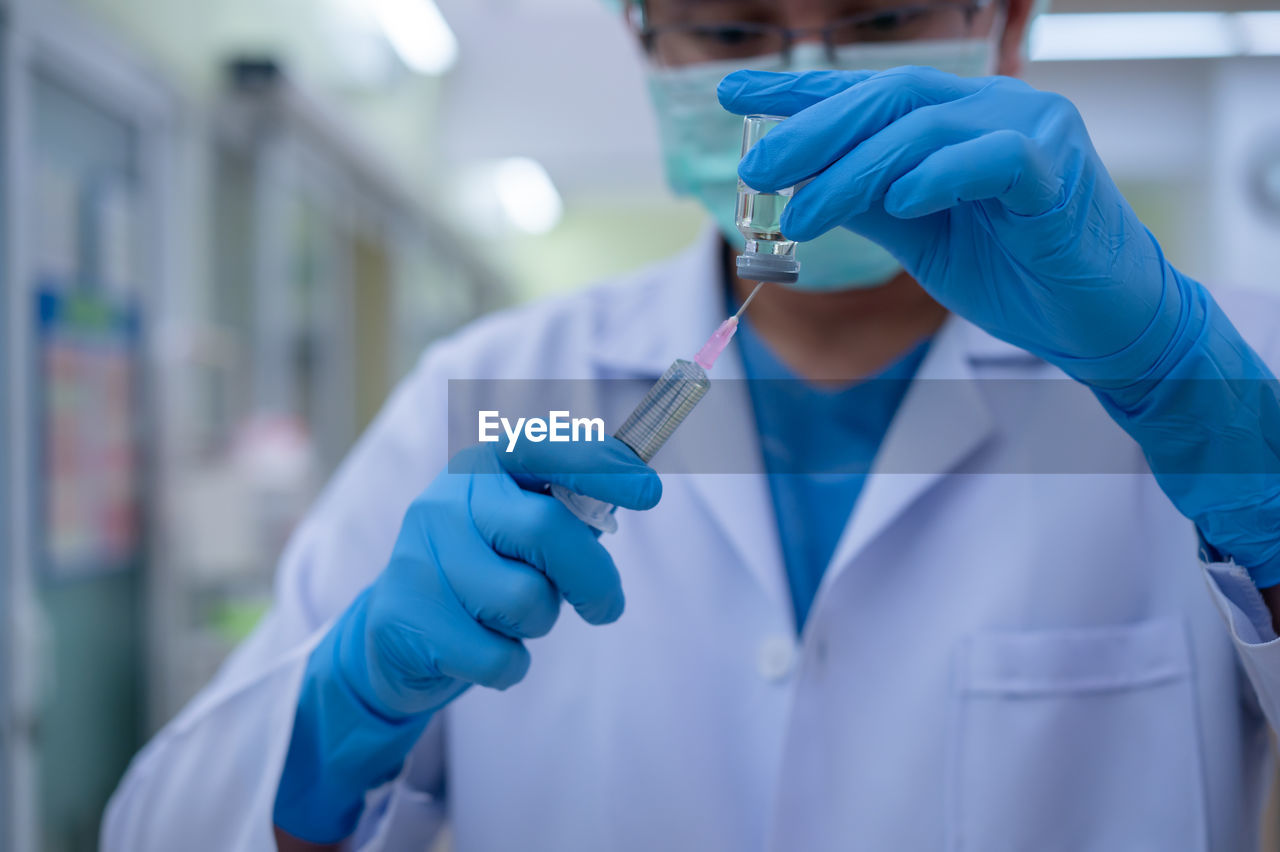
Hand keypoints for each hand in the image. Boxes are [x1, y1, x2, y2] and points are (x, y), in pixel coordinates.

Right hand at [348, 437, 661, 718]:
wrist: (395, 637)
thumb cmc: (482, 574)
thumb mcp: (521, 533)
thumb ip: (570, 512)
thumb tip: (637, 488)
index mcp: (481, 469)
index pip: (543, 449)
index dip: (599, 467)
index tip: (650, 492)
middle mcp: (444, 502)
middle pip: (546, 531)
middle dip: (593, 578)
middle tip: (607, 608)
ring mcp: (419, 558)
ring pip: (525, 600)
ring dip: (538, 623)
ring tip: (508, 620)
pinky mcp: (407, 619)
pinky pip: (498, 656)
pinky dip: (509, 665)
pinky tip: (481, 651)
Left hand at [719, 67, 1183, 379]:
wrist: (1097, 321)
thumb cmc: (1014, 271)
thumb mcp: (919, 236)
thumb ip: (868, 202)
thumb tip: (800, 185)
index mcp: (955, 118)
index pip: (868, 94)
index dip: (800, 91)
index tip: (734, 91)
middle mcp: (991, 108)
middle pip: (889, 98)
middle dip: (813, 131)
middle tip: (756, 168)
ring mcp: (1030, 130)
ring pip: (926, 128)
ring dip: (853, 171)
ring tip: (800, 215)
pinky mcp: (1058, 172)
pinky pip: (993, 158)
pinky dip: (939, 175)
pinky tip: (898, 201)